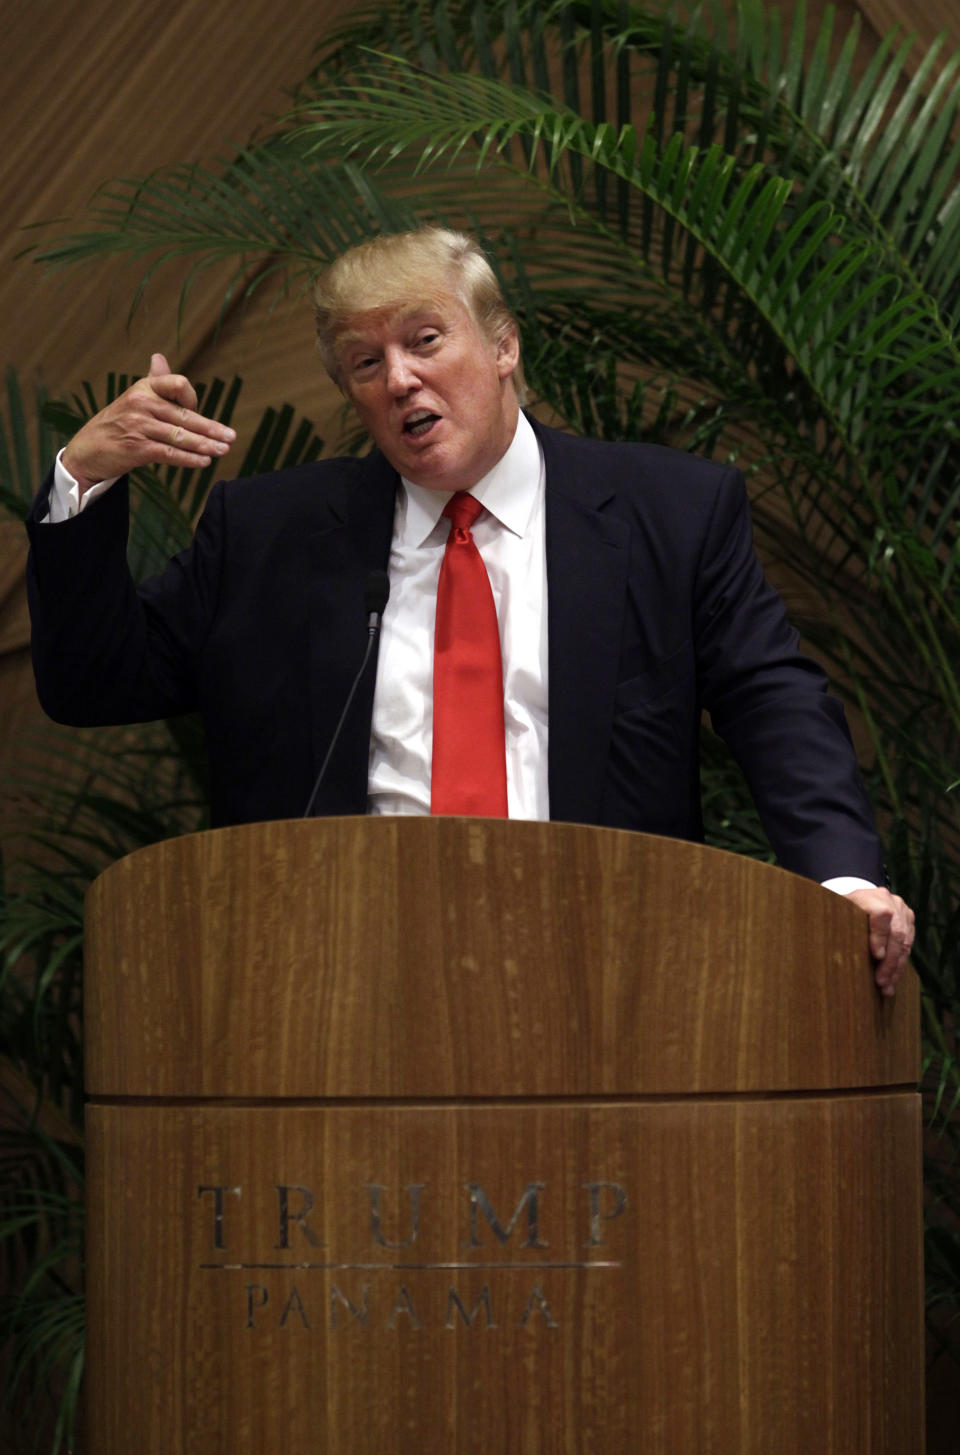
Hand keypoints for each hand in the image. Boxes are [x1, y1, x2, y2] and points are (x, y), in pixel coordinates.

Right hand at [60, 353, 235, 495]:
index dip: (193, 398)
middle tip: (231, 437)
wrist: (86, 450)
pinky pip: (169, 453)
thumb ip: (154, 382)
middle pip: (184, 415)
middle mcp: (141, 404)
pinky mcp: (136, 449)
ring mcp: (138, 426)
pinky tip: (204, 462)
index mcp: (144, 388)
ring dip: (205, 446)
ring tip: (223, 450)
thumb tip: (159, 357)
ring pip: (180, 436)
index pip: (178, 384)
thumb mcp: (134, 398)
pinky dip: (189, 459)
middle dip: (211, 428)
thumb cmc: (117, 423)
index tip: (197, 412)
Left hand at [844, 887, 914, 997]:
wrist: (856, 901)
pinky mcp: (908, 920)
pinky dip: (900, 965)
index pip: (882, 914)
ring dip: (896, 968)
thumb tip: (826, 949)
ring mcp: (902, 910)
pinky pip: (908, 946)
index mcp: (869, 896)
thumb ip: (833, 925)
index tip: (877, 956)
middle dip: (889, 962)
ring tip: (886, 987)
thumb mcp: (834, 915)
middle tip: (880, 982)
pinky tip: (892, 980)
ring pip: (905, 943)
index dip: (880, 936)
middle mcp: (890, 900)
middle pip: (896, 933)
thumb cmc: (839, 912)